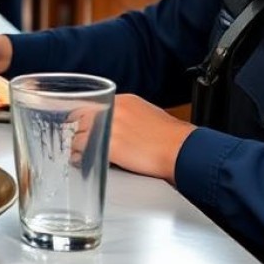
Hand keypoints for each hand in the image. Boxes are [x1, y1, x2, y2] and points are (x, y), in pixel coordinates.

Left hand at [75, 94, 194, 183]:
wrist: (183, 149)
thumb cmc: (173, 138)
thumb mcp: (150, 115)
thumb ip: (129, 116)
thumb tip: (120, 124)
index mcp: (124, 101)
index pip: (92, 105)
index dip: (87, 119)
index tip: (84, 127)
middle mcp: (114, 110)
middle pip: (83, 118)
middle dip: (82, 131)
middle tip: (82, 142)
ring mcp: (110, 126)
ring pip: (79, 134)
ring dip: (80, 145)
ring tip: (82, 154)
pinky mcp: (110, 145)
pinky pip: (83, 150)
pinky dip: (80, 157)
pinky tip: (83, 162)